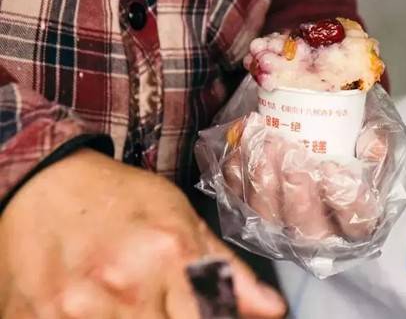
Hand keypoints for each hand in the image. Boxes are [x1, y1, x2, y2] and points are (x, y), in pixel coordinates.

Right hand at [0, 149, 285, 318]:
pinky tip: (104, 306)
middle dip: (172, 318)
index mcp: (169, 255)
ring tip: (134, 300)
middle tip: (164, 300)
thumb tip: (275, 310)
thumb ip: (228, 271)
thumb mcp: (182, 220)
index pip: (212, 317)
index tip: (207, 311)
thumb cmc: (121, 199)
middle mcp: (126, 285)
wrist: (45, 185)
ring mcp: (79, 308)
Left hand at [222, 114, 387, 240]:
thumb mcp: (378, 140)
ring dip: (262, 175)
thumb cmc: (354, 144)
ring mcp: (281, 225)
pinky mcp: (249, 209)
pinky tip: (245, 136)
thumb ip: (379, 143)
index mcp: (358, 222)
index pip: (357, 221)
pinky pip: (237, 194)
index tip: (332, 167)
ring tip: (266, 138)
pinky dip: (236, 166)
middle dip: (295, 189)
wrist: (323, 136)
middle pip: (305, 227)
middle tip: (290, 150)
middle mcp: (319, 233)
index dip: (343, 198)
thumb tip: (370, 142)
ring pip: (265, 214)